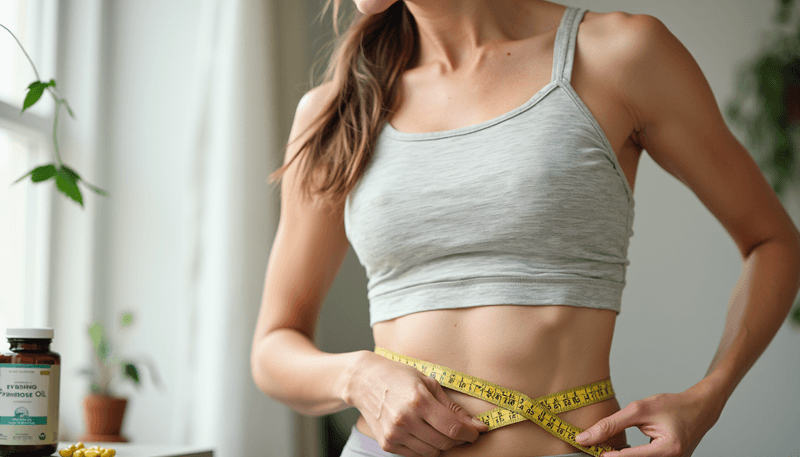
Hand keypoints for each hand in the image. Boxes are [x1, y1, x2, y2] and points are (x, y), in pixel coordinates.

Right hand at [345, 351, 488, 456]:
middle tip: (460, 430)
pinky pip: (416, 455)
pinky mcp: (387, 443)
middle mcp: (405, 420)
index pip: (453, 428)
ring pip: (431, 452)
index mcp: (419, 401)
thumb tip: (478, 425)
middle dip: (458, 439)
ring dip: (441, 444)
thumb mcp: (428, 383)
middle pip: (444, 443)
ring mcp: (394, 434)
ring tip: (438, 428)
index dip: (470, 434)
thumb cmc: (399, 377)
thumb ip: (453, 407)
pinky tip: (422, 432)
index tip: (476, 432)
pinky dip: (425, 447)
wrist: (364, 381)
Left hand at [574, 386, 723, 456]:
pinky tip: (618, 451)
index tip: (590, 448)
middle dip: (614, 456)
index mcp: (668, 450)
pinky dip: (630, 456)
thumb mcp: (639, 410)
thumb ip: (612, 424)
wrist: (699, 408)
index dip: (607, 454)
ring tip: (605, 447)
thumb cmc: (673, 406)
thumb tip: (587, 437)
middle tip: (596, 447)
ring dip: (621, 456)